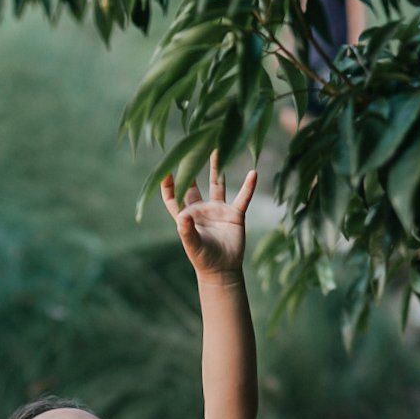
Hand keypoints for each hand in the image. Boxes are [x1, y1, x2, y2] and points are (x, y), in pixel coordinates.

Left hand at [160, 148, 256, 279]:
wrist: (223, 270)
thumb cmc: (204, 259)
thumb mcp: (193, 245)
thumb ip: (187, 231)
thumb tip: (181, 217)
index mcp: (187, 216)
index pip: (173, 198)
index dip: (168, 186)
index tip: (166, 170)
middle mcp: (201, 209)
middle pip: (193, 184)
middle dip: (190, 168)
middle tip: (189, 148)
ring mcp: (219, 209)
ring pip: (217, 183)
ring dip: (217, 167)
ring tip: (216, 148)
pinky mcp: (235, 214)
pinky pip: (243, 197)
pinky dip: (249, 186)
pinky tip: (253, 173)